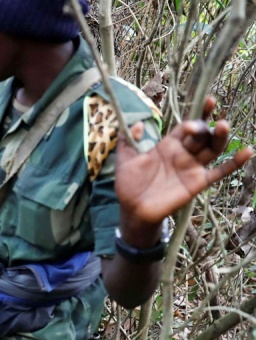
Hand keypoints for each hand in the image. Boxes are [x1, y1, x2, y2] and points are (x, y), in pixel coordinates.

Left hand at [115, 97, 252, 243]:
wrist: (133, 209)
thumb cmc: (128, 184)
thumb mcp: (125, 159)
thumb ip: (129, 141)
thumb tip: (136, 124)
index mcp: (169, 145)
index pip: (188, 125)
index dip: (198, 114)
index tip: (208, 100)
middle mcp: (184, 153)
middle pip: (201, 135)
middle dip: (203, 127)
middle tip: (199, 125)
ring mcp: (192, 167)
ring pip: (212, 149)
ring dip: (220, 137)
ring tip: (224, 125)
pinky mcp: (198, 182)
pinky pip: (219, 172)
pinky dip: (234, 163)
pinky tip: (248, 151)